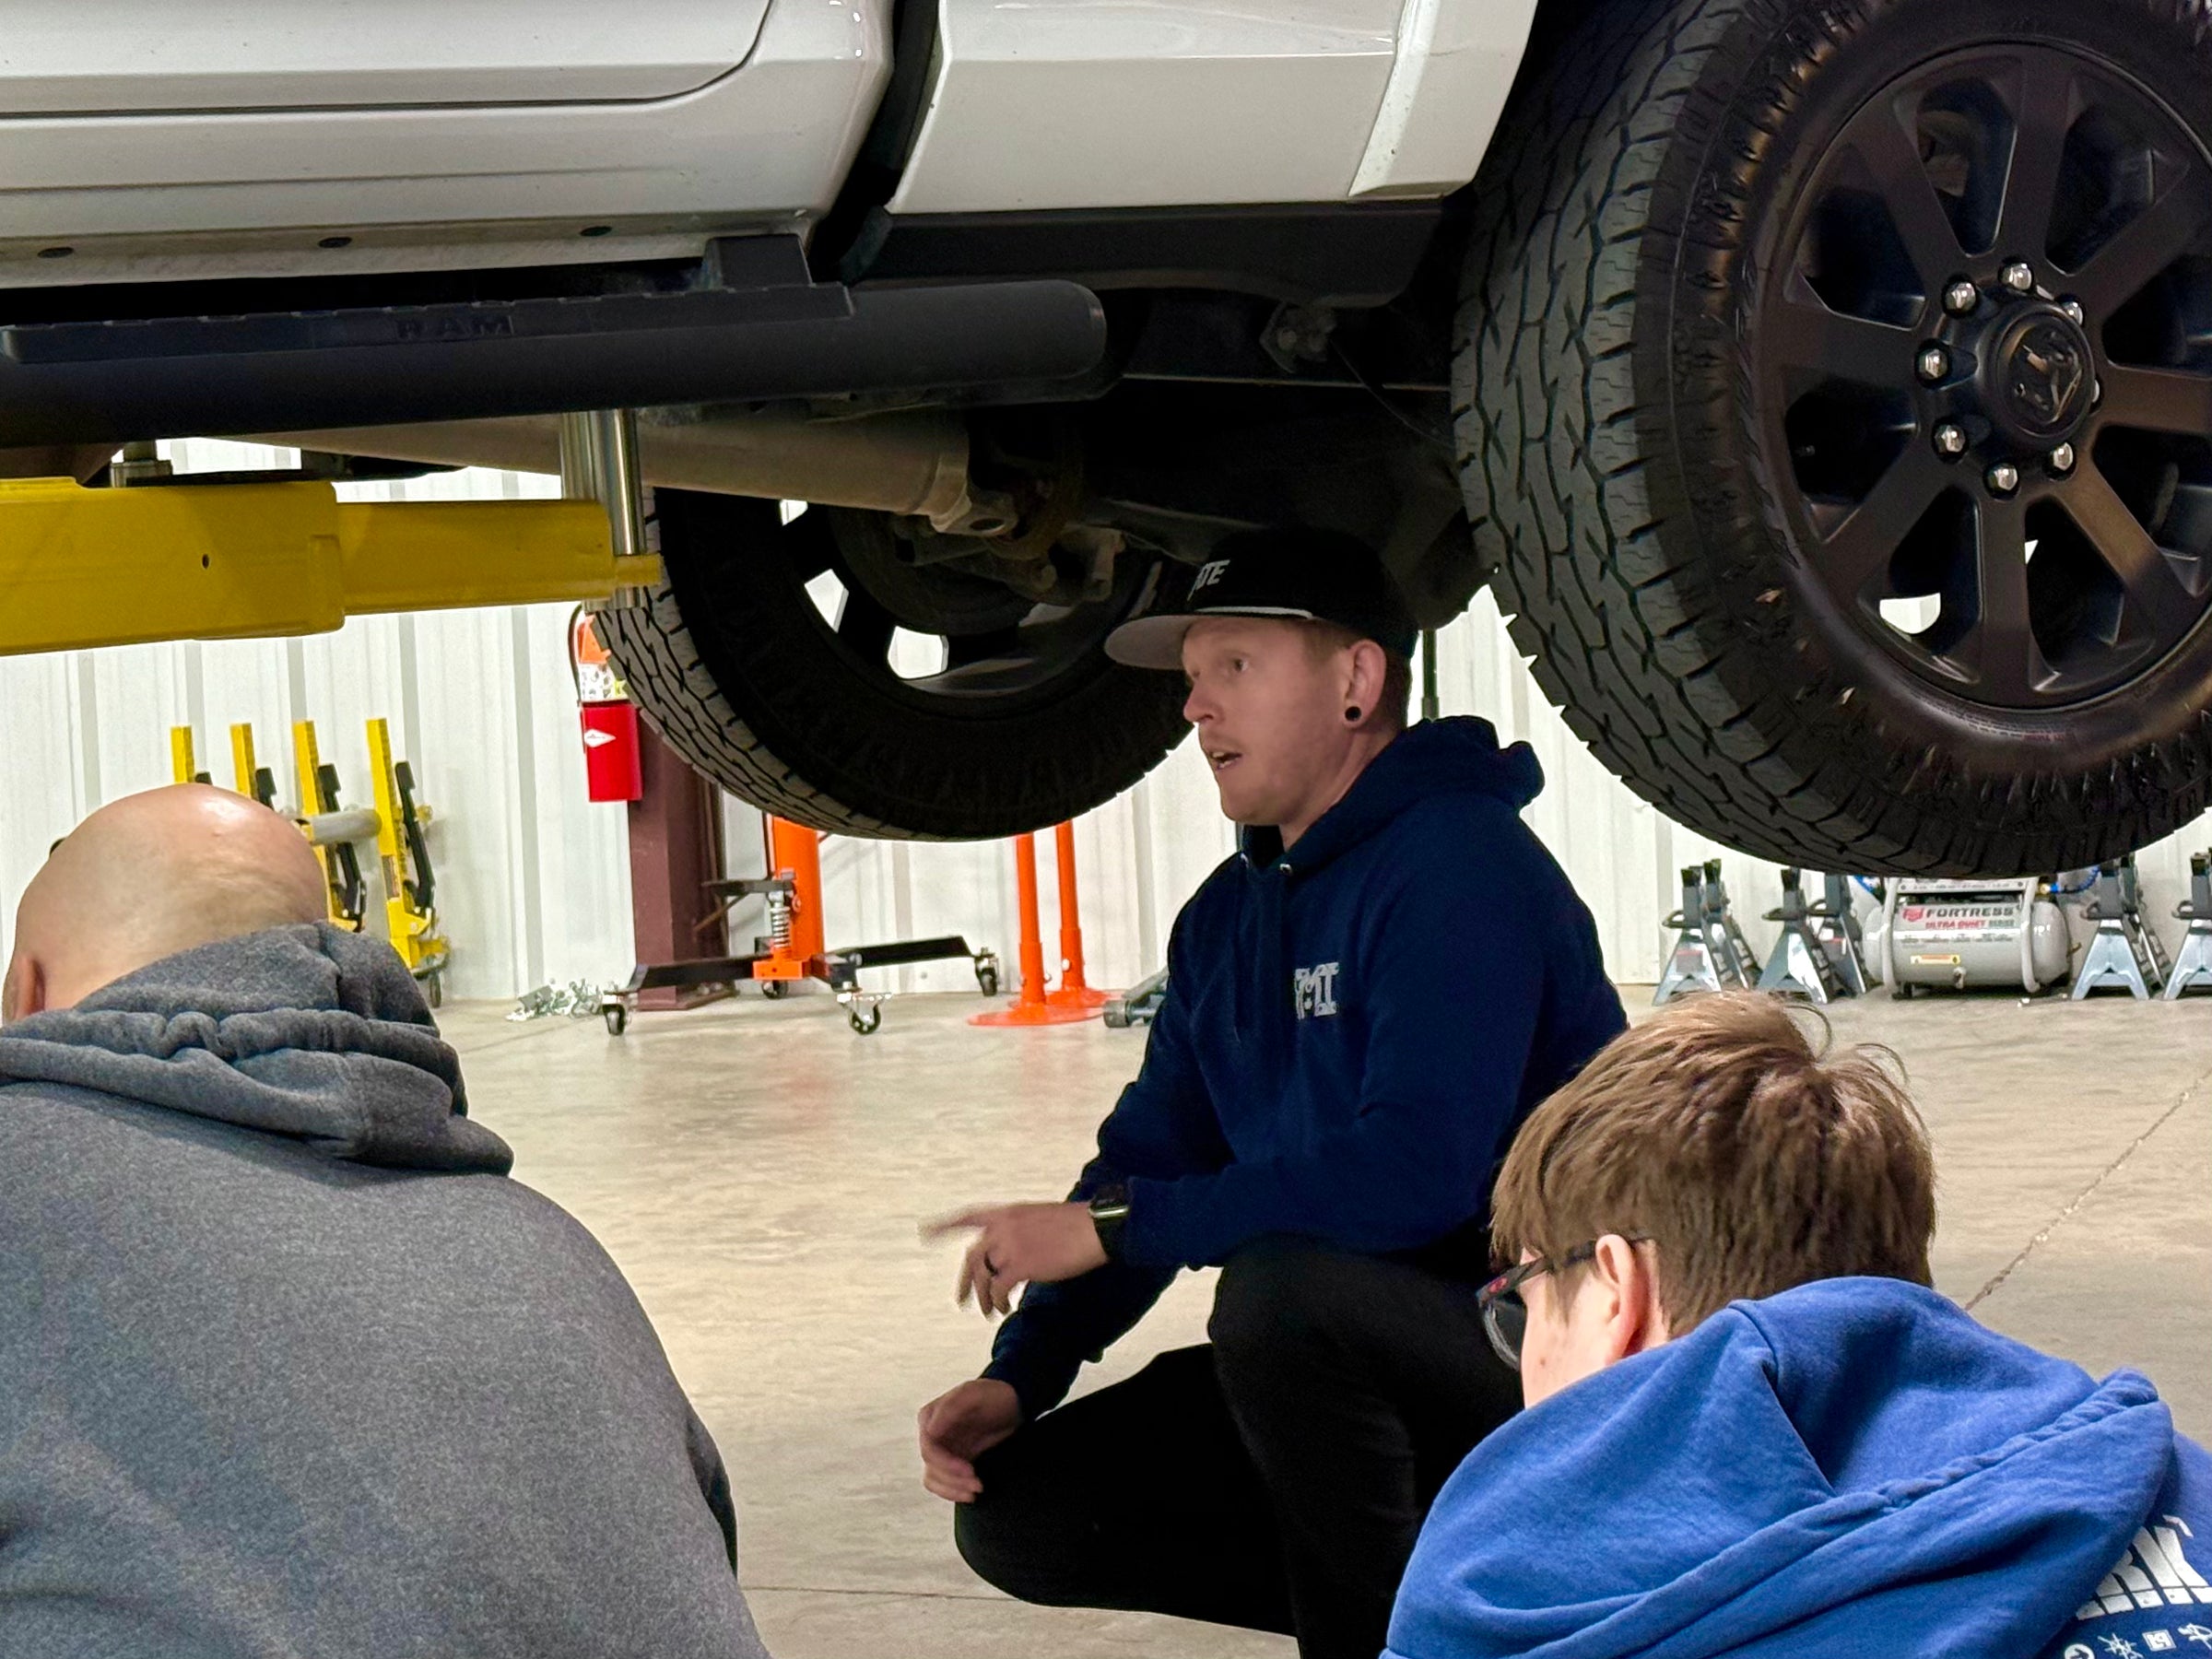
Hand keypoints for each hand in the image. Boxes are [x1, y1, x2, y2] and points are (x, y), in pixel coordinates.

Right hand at [917, 1378, 1020, 1502]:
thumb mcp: (974, 1394)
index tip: (970, 1470)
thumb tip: (930, 1430)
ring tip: (977, 1490)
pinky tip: (969, 1495)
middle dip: (953, 1479)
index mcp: (930, 1417)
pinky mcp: (950, 1462)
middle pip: (932, 1467)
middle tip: (978, 1484)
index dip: (946, 1463)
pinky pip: (942, 1483)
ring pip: (933, 1478)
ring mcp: (940, 1449)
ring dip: (953, 1489)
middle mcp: (930, 1435)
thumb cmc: (993, 1396)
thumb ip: (950, 1407)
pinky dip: (953, 1492)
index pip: (928, 1449)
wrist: (1012, 1404)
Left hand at [925, 1201, 1108, 1316]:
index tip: (925, 1231)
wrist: (1096, 1227)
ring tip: (989, 1312)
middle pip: (972, 1257)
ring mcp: (1009, 1245)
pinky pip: (1000, 1289)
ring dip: (985, 1298)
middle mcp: (1003, 1227)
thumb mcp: (1041, 1218)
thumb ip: (1020, 1233)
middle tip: (961, 1301)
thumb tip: (1013, 1256)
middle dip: (965, 1282)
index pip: (969, 1216)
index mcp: (1007, 1212)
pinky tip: (1005, 1309)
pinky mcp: (1021, 1265)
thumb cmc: (1078, 1224)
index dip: (945, 1225)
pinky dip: (1000, 1301)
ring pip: (983, 1276)